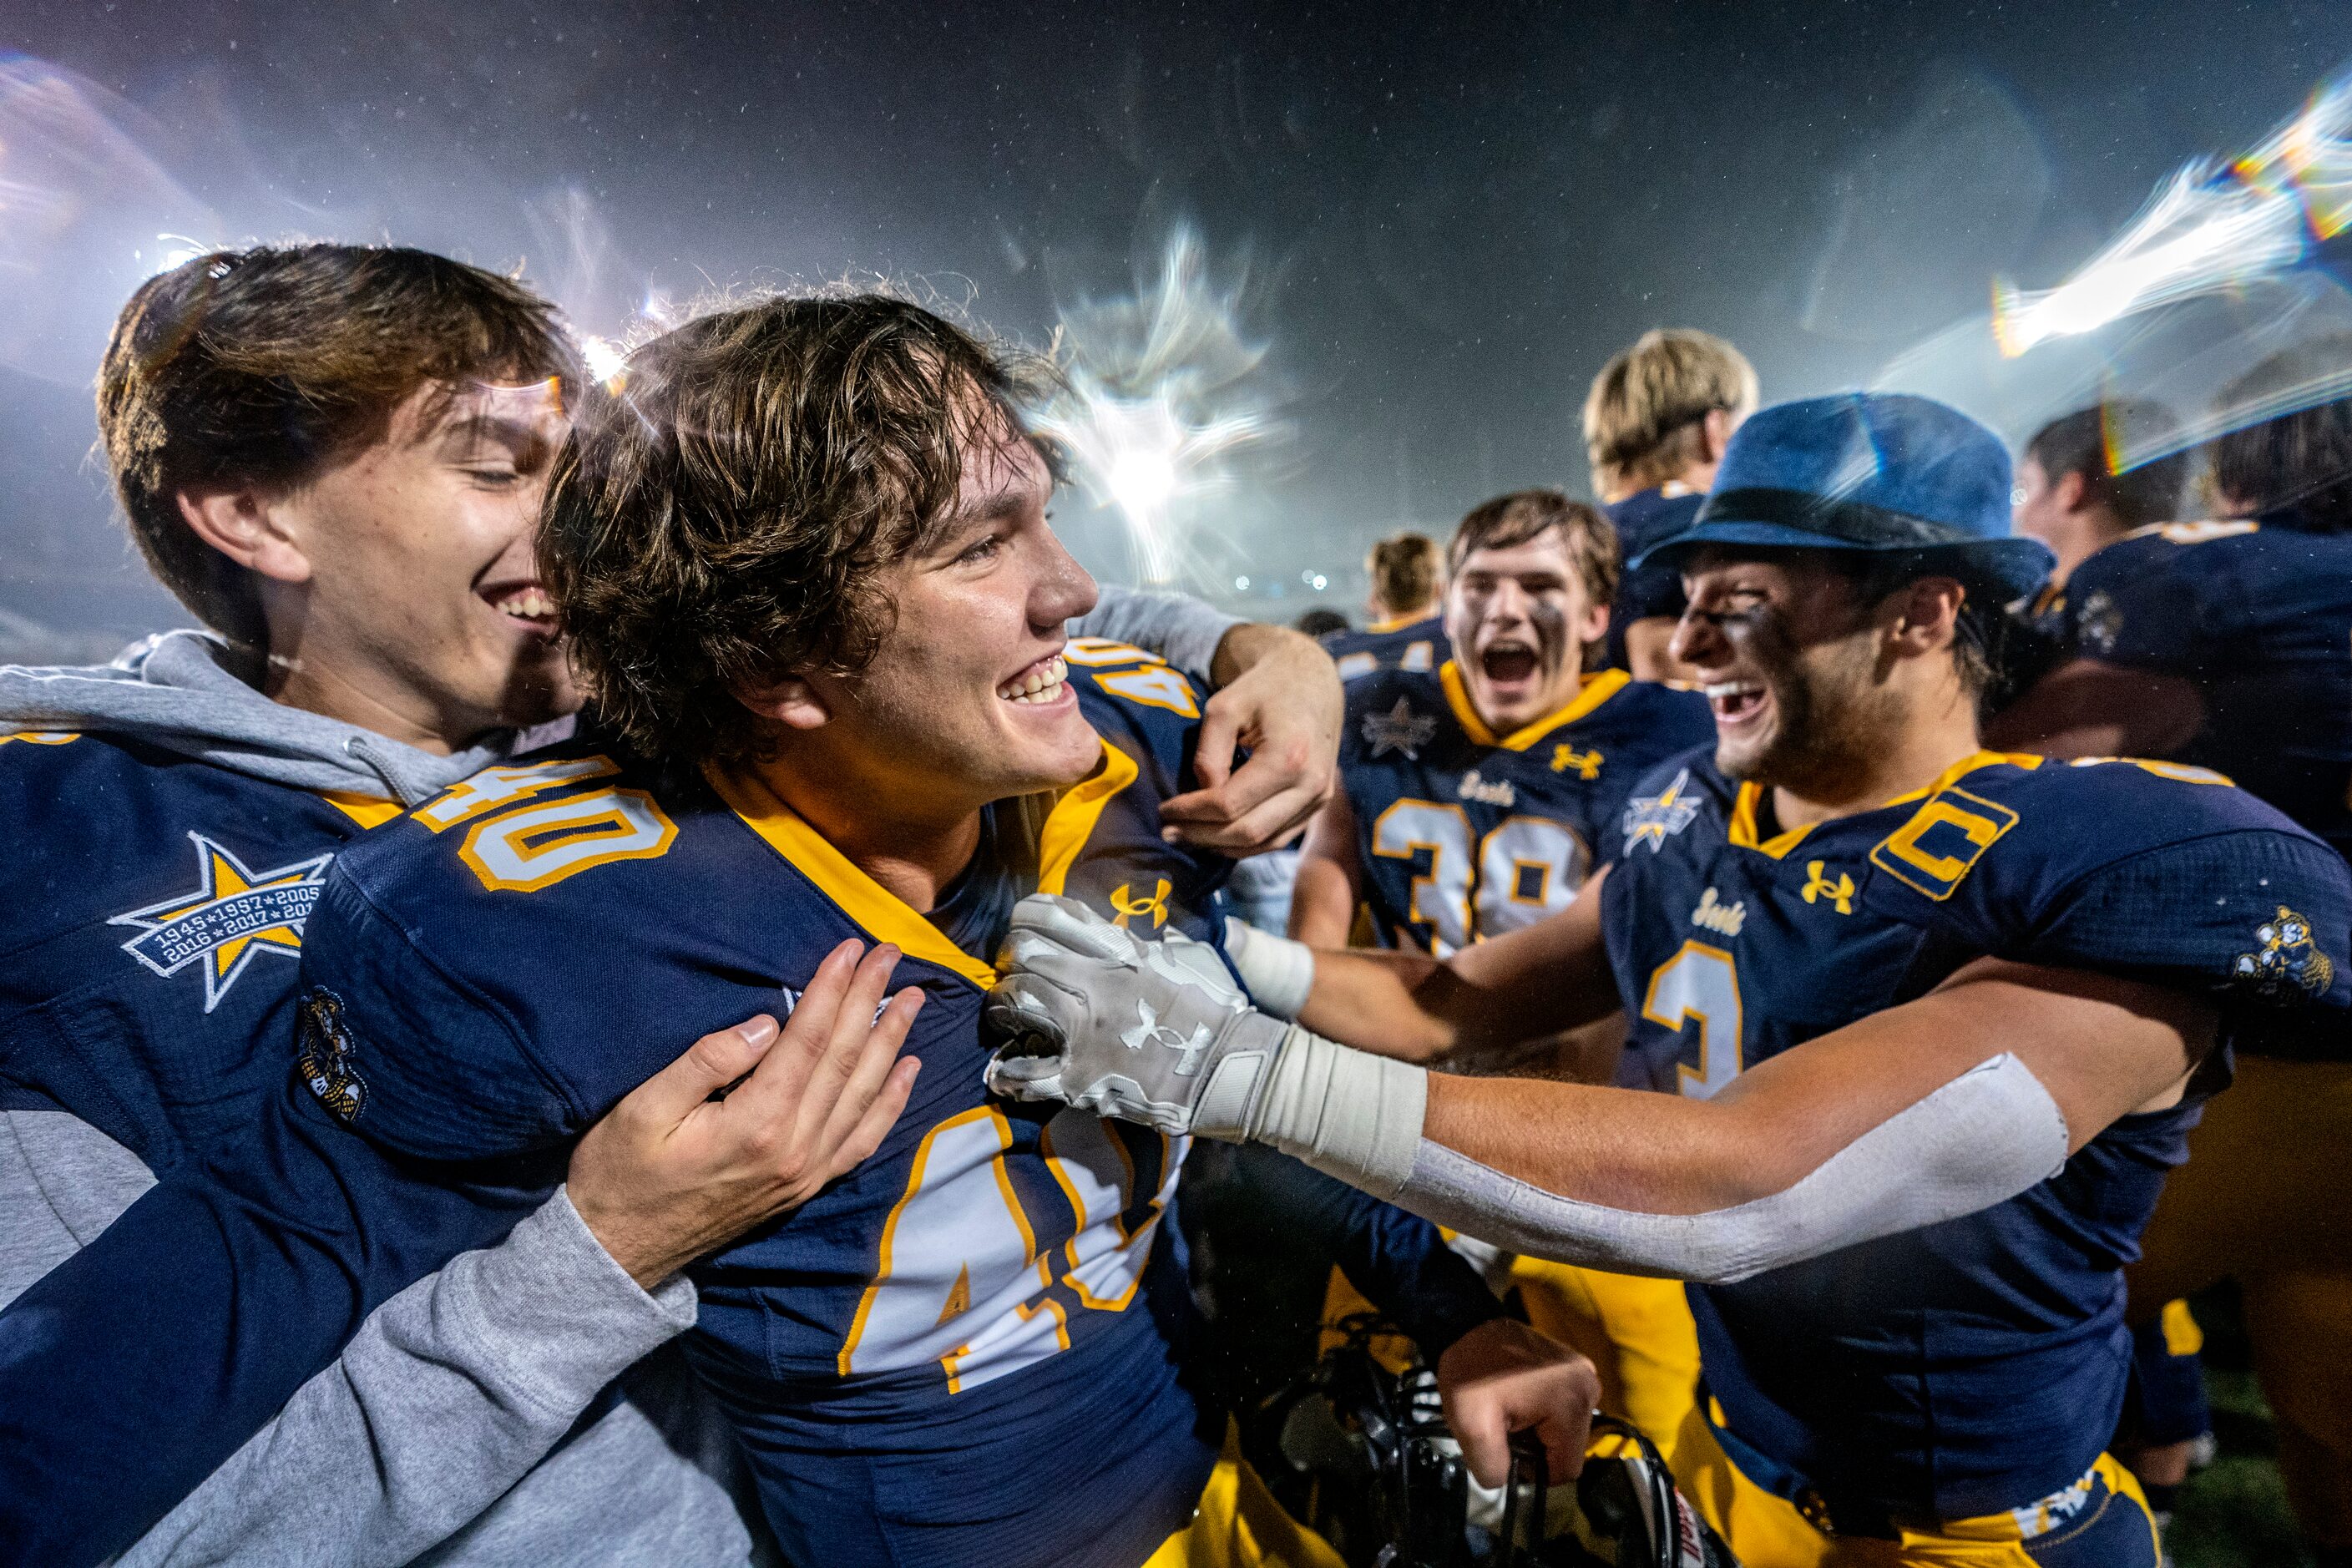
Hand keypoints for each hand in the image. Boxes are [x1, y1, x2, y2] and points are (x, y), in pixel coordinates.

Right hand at [571, 939, 924, 1285]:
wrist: (617, 1253)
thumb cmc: (619, 1175)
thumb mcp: (644, 1108)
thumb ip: (707, 1061)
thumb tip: (765, 1024)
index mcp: (756, 1124)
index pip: (808, 1040)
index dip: (832, 989)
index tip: (850, 947)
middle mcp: (794, 1149)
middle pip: (844, 1059)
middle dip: (870, 999)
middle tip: (891, 953)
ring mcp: (806, 1172)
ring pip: (863, 1095)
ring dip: (891, 1041)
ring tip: (914, 999)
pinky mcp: (806, 1186)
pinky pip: (862, 1139)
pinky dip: (890, 1102)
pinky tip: (907, 1070)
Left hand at [986, 894, 1288, 1136]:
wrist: (1231, 1068)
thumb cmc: (1214, 1010)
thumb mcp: (1182, 957)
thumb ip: (1142, 942)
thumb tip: (1119, 929)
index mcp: (1120, 952)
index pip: (1052, 914)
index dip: (1026, 917)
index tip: (1023, 927)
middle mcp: (1097, 985)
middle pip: (1023, 951)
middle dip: (1008, 958)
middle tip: (1011, 972)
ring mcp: (1085, 1033)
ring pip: (1015, 1000)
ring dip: (1000, 1007)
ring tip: (1002, 1016)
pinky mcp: (1080, 1079)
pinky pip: (1023, 1072)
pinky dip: (1006, 1072)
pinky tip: (1003, 1072)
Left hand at [1159, 623, 1341, 854]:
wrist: (1310, 679)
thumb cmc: (1263, 688)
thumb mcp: (1224, 708)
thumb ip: (1208, 756)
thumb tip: (1201, 796)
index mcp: (1288, 757)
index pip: (1230, 804)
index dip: (1191, 813)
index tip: (1164, 810)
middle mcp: (1311, 785)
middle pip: (1248, 832)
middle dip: (1202, 835)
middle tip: (1168, 832)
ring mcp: (1319, 798)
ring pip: (1264, 843)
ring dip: (1222, 845)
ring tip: (1187, 836)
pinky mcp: (1318, 804)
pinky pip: (1278, 837)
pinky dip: (1246, 843)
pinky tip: (1217, 835)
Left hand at [1436, 1318, 1597, 1487]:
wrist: (1465, 1325)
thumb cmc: (1470, 1371)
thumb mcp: (1471, 1427)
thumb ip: (1492, 1468)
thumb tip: (1504, 1481)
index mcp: (1573, 1402)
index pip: (1567, 1469)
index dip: (1535, 1472)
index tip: (1508, 1452)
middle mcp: (1589, 1386)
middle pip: (1567, 1449)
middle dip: (1535, 1448)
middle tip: (1504, 1427)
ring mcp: (1583, 1374)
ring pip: (1564, 1431)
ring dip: (1536, 1431)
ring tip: (1508, 1411)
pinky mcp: (1572, 1368)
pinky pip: (1562, 1410)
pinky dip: (1540, 1413)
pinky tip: (1516, 1399)